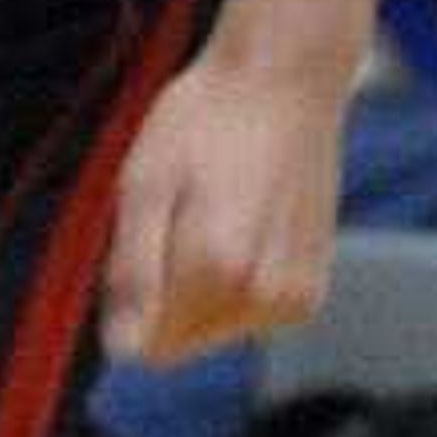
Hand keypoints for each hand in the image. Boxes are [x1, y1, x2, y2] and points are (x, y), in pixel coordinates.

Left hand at [97, 33, 347, 369]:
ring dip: (198, 287)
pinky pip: (247, 315)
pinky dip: (234, 283)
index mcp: (216, 269)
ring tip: (213, 215)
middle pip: (180, 340)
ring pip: (214, 331)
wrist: (283, 83)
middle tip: (177, 220)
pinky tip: (241, 225)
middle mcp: (264, 294)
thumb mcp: (143, 186)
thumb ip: (133, 276)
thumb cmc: (203, 124)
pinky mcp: (311, 292)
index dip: (129, 303)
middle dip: (164, 293)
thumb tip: (124, 353)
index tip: (140, 244)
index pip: (148, 346)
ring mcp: (295, 297)